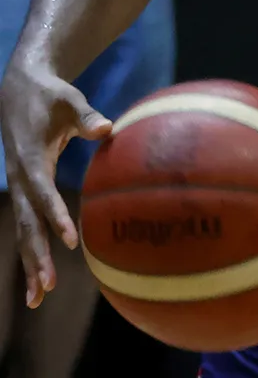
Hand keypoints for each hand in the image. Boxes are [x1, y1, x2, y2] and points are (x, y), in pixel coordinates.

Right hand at [0, 57, 111, 307]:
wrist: (18, 90)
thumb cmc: (50, 95)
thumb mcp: (69, 100)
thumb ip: (86, 116)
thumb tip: (108, 128)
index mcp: (30, 158)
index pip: (42, 193)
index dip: (54, 216)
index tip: (70, 239)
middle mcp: (20, 178)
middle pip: (26, 223)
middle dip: (36, 255)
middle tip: (47, 286)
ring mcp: (18, 187)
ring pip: (23, 231)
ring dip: (29, 263)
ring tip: (37, 298)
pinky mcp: (22, 190)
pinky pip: (26, 225)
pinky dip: (31, 251)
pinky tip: (38, 277)